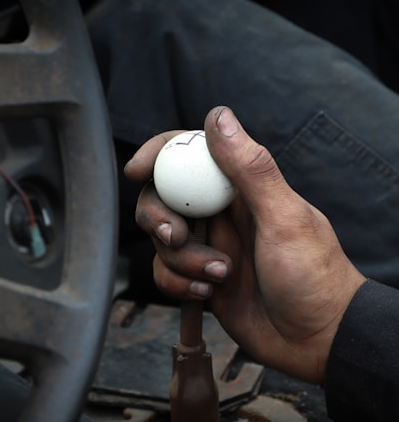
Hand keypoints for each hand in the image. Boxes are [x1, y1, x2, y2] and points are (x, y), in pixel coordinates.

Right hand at [125, 106, 365, 383]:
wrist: (316, 337)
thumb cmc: (312, 275)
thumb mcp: (285, 219)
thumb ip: (252, 168)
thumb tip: (219, 116)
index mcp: (240, 189)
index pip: (190, 155)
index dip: (159, 154)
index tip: (137, 170)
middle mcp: (220, 214)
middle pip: (164, 197)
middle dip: (160, 217)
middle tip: (177, 237)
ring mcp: (209, 246)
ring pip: (163, 239)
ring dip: (181, 260)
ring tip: (220, 275)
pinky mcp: (200, 276)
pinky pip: (167, 272)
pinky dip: (179, 283)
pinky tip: (209, 291)